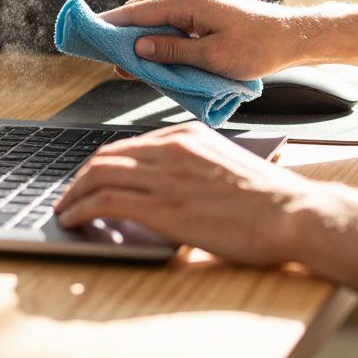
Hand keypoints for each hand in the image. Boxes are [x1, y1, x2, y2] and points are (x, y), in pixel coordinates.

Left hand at [54, 122, 313, 266]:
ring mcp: (166, 177)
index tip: (91, 178)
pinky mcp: (162, 207)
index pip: (130, 145)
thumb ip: (196, 168)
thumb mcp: (228, 165)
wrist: (292, 214)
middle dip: (80, 177)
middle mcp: (172, 149)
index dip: (103, 163)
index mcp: (189, 136)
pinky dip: (81, 209)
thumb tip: (172, 187)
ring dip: (73, 193)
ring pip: (99, 174)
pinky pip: (105, 201)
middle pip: (107, 156)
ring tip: (64, 210)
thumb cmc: (271, 199)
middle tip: (69, 195)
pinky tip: (73, 220)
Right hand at [99, 0, 318, 79]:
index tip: (89, 32)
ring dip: (141, 38)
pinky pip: (174, 26)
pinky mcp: (207, 17)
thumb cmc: (259, 47)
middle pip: (145, 12)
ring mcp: (199, 7)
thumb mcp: (211, 57)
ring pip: (159, 20)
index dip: (112, 23)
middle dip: (122, 31)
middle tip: (101, 50)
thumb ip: (172, 52)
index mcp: (189, 3)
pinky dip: (159, 39)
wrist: (292, 39)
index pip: (139, 12)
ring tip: (123, 60)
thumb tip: (139, 47)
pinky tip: (152, 56)